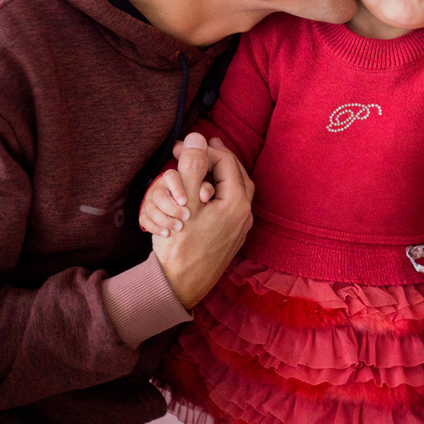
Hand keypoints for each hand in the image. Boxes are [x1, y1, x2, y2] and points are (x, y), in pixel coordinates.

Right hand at [152, 132, 254, 309]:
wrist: (179, 286)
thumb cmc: (179, 246)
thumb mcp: (184, 202)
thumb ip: (192, 166)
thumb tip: (198, 137)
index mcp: (236, 203)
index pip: (226, 162)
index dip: (205, 149)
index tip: (183, 146)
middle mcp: (245, 214)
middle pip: (237, 174)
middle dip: (219, 157)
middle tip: (203, 146)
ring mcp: (241, 227)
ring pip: (238, 189)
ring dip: (222, 173)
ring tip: (206, 162)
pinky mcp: (234, 236)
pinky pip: (234, 203)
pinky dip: (222, 189)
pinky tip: (208, 188)